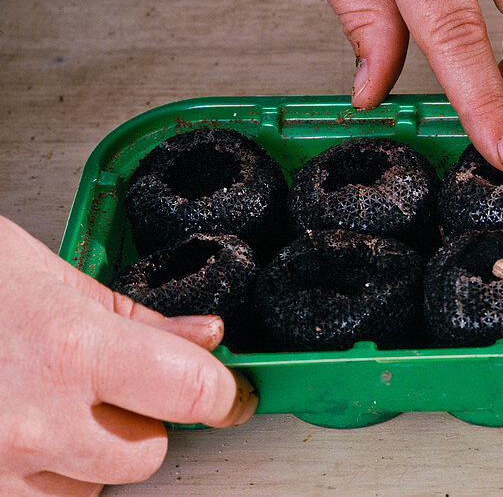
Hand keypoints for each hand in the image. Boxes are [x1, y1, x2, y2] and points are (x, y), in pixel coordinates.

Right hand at [0, 217, 256, 494]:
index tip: (230, 393)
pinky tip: (20, 436)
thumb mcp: (48, 279)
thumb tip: (205, 338)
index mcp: (70, 350)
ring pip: (91, 491)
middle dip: (143, 422)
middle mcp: (34, 422)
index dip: (223, 394)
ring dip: (87, 457)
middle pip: (146, 455)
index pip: (191, 393)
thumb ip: (135, 318)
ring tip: (48, 403)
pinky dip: (41, 480)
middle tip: (113, 386)